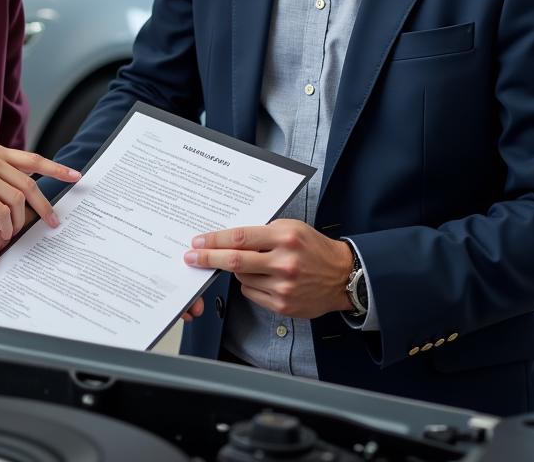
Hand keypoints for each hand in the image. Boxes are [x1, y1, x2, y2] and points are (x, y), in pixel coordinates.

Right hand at [0, 143, 79, 242]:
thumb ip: (0, 169)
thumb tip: (26, 181)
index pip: (33, 159)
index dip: (57, 169)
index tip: (77, 176)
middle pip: (29, 184)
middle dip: (44, 206)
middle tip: (53, 222)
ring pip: (17, 201)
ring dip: (19, 221)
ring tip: (14, 231)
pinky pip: (1, 213)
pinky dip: (6, 226)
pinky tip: (3, 233)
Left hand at [183, 220, 352, 319]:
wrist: (342, 277)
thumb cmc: (314, 248)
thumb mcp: (291, 228)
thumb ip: (262, 232)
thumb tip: (229, 238)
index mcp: (285, 238)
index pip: (240, 237)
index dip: (215, 240)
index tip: (198, 241)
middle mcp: (284, 263)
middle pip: (235, 261)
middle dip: (208, 258)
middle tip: (191, 257)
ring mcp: (283, 287)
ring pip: (242, 278)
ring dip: (236, 270)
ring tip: (252, 264)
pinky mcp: (283, 305)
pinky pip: (251, 293)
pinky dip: (250, 284)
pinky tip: (263, 278)